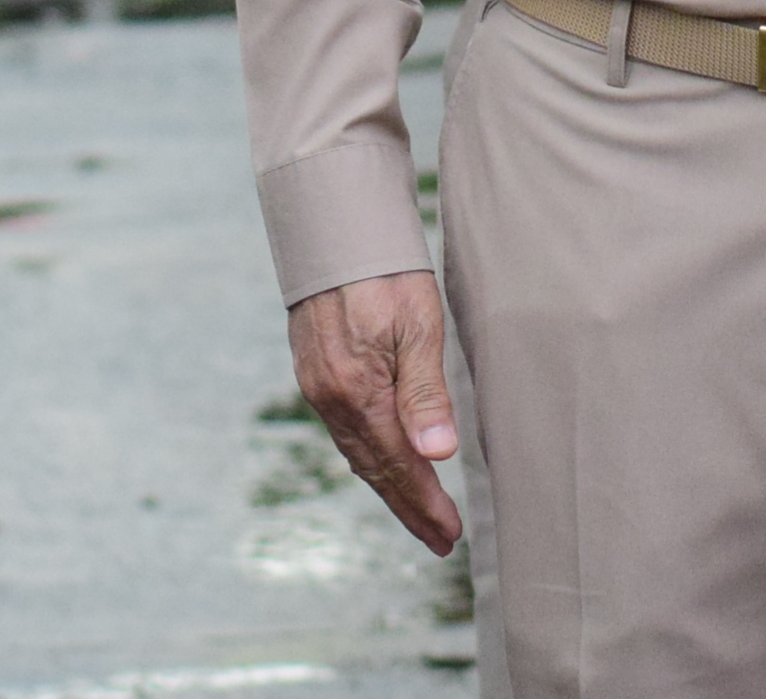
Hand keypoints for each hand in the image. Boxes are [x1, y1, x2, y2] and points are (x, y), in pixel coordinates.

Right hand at [288, 271, 462, 554]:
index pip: (399, 465)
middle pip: (375, 468)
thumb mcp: (418, 324)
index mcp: (359, 392)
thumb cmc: (385, 271)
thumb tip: (438, 454)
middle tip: (441, 539)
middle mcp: (331, 398)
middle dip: (409, 506)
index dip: (424, 503)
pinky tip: (384, 462)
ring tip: (419, 512)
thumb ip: (426, 392)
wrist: (332, 227)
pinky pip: (345, 430)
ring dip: (390, 485)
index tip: (450, 535)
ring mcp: (318, 386)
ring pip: (358, 451)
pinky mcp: (316, 371)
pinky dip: (369, 455)